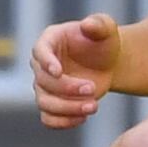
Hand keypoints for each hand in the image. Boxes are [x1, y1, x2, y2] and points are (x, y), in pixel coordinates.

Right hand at [31, 14, 119, 128]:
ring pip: (44, 103)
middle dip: (67, 88)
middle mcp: (41, 65)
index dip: (46, 62)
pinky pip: (48, 119)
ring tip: (93, 106)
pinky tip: (84, 117)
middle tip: (92, 88)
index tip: (59, 72)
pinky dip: (64, 122)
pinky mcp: (53, 104)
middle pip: (43, 81)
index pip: (39, 52)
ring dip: (67, 108)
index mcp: (49, 41)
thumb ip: (99, 24)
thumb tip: (88, 25)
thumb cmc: (104, 42)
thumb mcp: (106, 29)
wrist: (108, 63)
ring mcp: (45, 87)